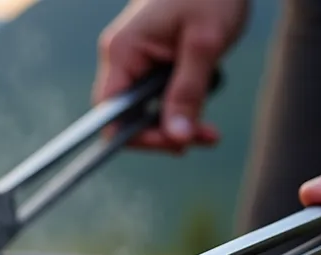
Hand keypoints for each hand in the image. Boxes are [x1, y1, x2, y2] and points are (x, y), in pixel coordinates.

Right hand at [93, 0, 248, 152]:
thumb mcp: (205, 44)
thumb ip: (188, 92)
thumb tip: (177, 138)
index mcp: (123, 51)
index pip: (110, 113)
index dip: (136, 137)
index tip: (175, 144)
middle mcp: (122, 57)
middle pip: (128, 116)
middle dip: (165, 133)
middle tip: (204, 136)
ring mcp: (136, 59)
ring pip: (147, 109)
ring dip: (178, 121)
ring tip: (210, 128)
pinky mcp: (152, 59)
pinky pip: (159, 94)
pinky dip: (182, 104)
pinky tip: (204, 99)